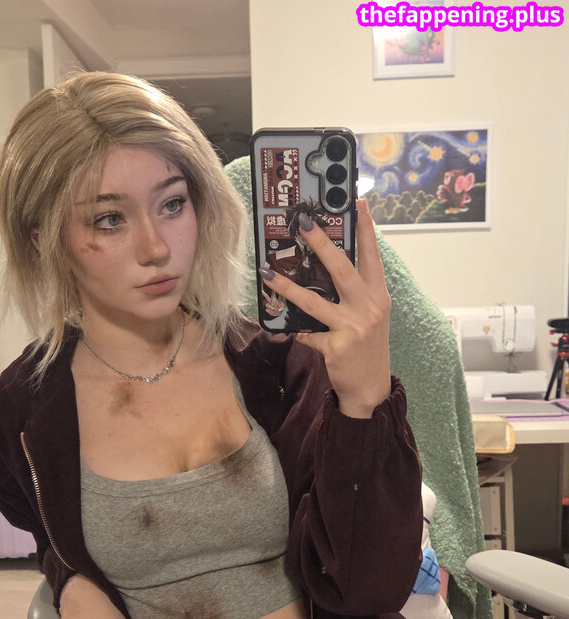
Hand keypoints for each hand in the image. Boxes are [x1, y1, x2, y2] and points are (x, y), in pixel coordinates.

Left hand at [259, 199, 391, 417]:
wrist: (370, 388)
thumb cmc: (367, 347)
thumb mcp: (370, 315)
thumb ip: (356, 293)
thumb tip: (328, 267)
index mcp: (378, 296)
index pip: (372, 256)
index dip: (366, 229)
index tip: (357, 203)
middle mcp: (369, 307)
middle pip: (342, 269)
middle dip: (322, 244)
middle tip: (304, 222)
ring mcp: (353, 327)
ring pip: (314, 301)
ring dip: (287, 287)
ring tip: (268, 273)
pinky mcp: (336, 346)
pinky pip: (307, 333)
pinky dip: (297, 330)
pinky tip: (288, 327)